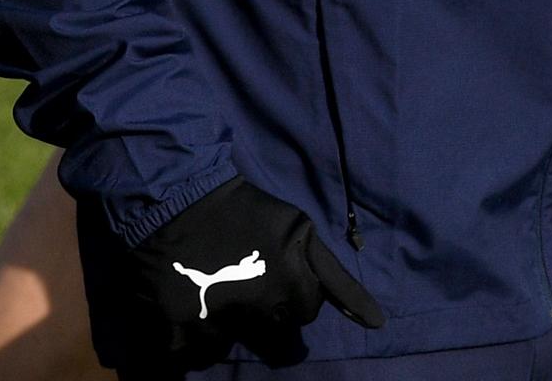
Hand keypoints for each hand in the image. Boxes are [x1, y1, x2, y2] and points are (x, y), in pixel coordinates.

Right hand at [77, 176, 384, 371]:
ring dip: (223, 329)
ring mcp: (215, 321)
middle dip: (262, 316)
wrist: (175, 193)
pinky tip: (189, 315)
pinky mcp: (174, 327)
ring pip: (228, 351)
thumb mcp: (301, 234)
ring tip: (214, 299)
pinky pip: (187, 359)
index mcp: (291, 287)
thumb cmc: (243, 210)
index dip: (291, 295)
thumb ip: (338, 281)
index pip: (305, 315)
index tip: (273, 274)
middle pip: (272, 338)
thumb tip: (377, 324)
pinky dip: (188, 342)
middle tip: (244, 288)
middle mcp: (258, 309)